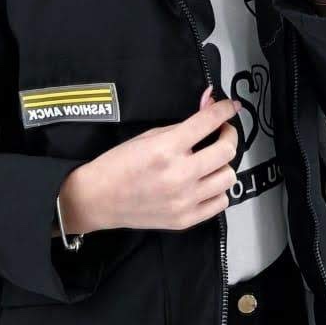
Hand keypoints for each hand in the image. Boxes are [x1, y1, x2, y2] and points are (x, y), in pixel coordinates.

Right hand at [65, 90, 240, 233]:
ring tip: (210, 161)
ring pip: (229, 177)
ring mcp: (184, 200)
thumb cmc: (118, 165)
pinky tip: (205, 183)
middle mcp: (178, 175)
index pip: (208, 122)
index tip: (229, 108)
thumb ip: (183, 124)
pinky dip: (218, 190)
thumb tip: (210, 105)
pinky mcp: (185, 219)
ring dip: (223, 165)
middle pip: (227, 151)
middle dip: (228, 135)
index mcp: (166, 148)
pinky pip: (221, 202)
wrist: (96, 199)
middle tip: (221, 133)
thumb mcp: (148, 136)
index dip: (224, 111)